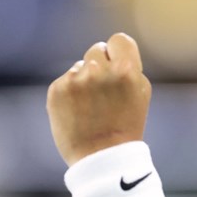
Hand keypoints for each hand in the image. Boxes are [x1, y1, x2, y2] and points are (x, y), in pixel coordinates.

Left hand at [47, 33, 151, 165]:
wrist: (101, 157)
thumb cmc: (126, 126)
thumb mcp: (139, 94)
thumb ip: (128, 68)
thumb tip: (110, 52)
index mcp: (127, 70)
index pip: (119, 40)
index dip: (118, 52)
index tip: (117, 65)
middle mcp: (99, 70)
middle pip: (97, 49)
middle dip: (100, 64)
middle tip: (103, 90)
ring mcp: (76, 79)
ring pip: (80, 66)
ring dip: (85, 80)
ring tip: (91, 107)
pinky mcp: (57, 90)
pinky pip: (66, 80)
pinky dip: (71, 93)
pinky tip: (77, 112)